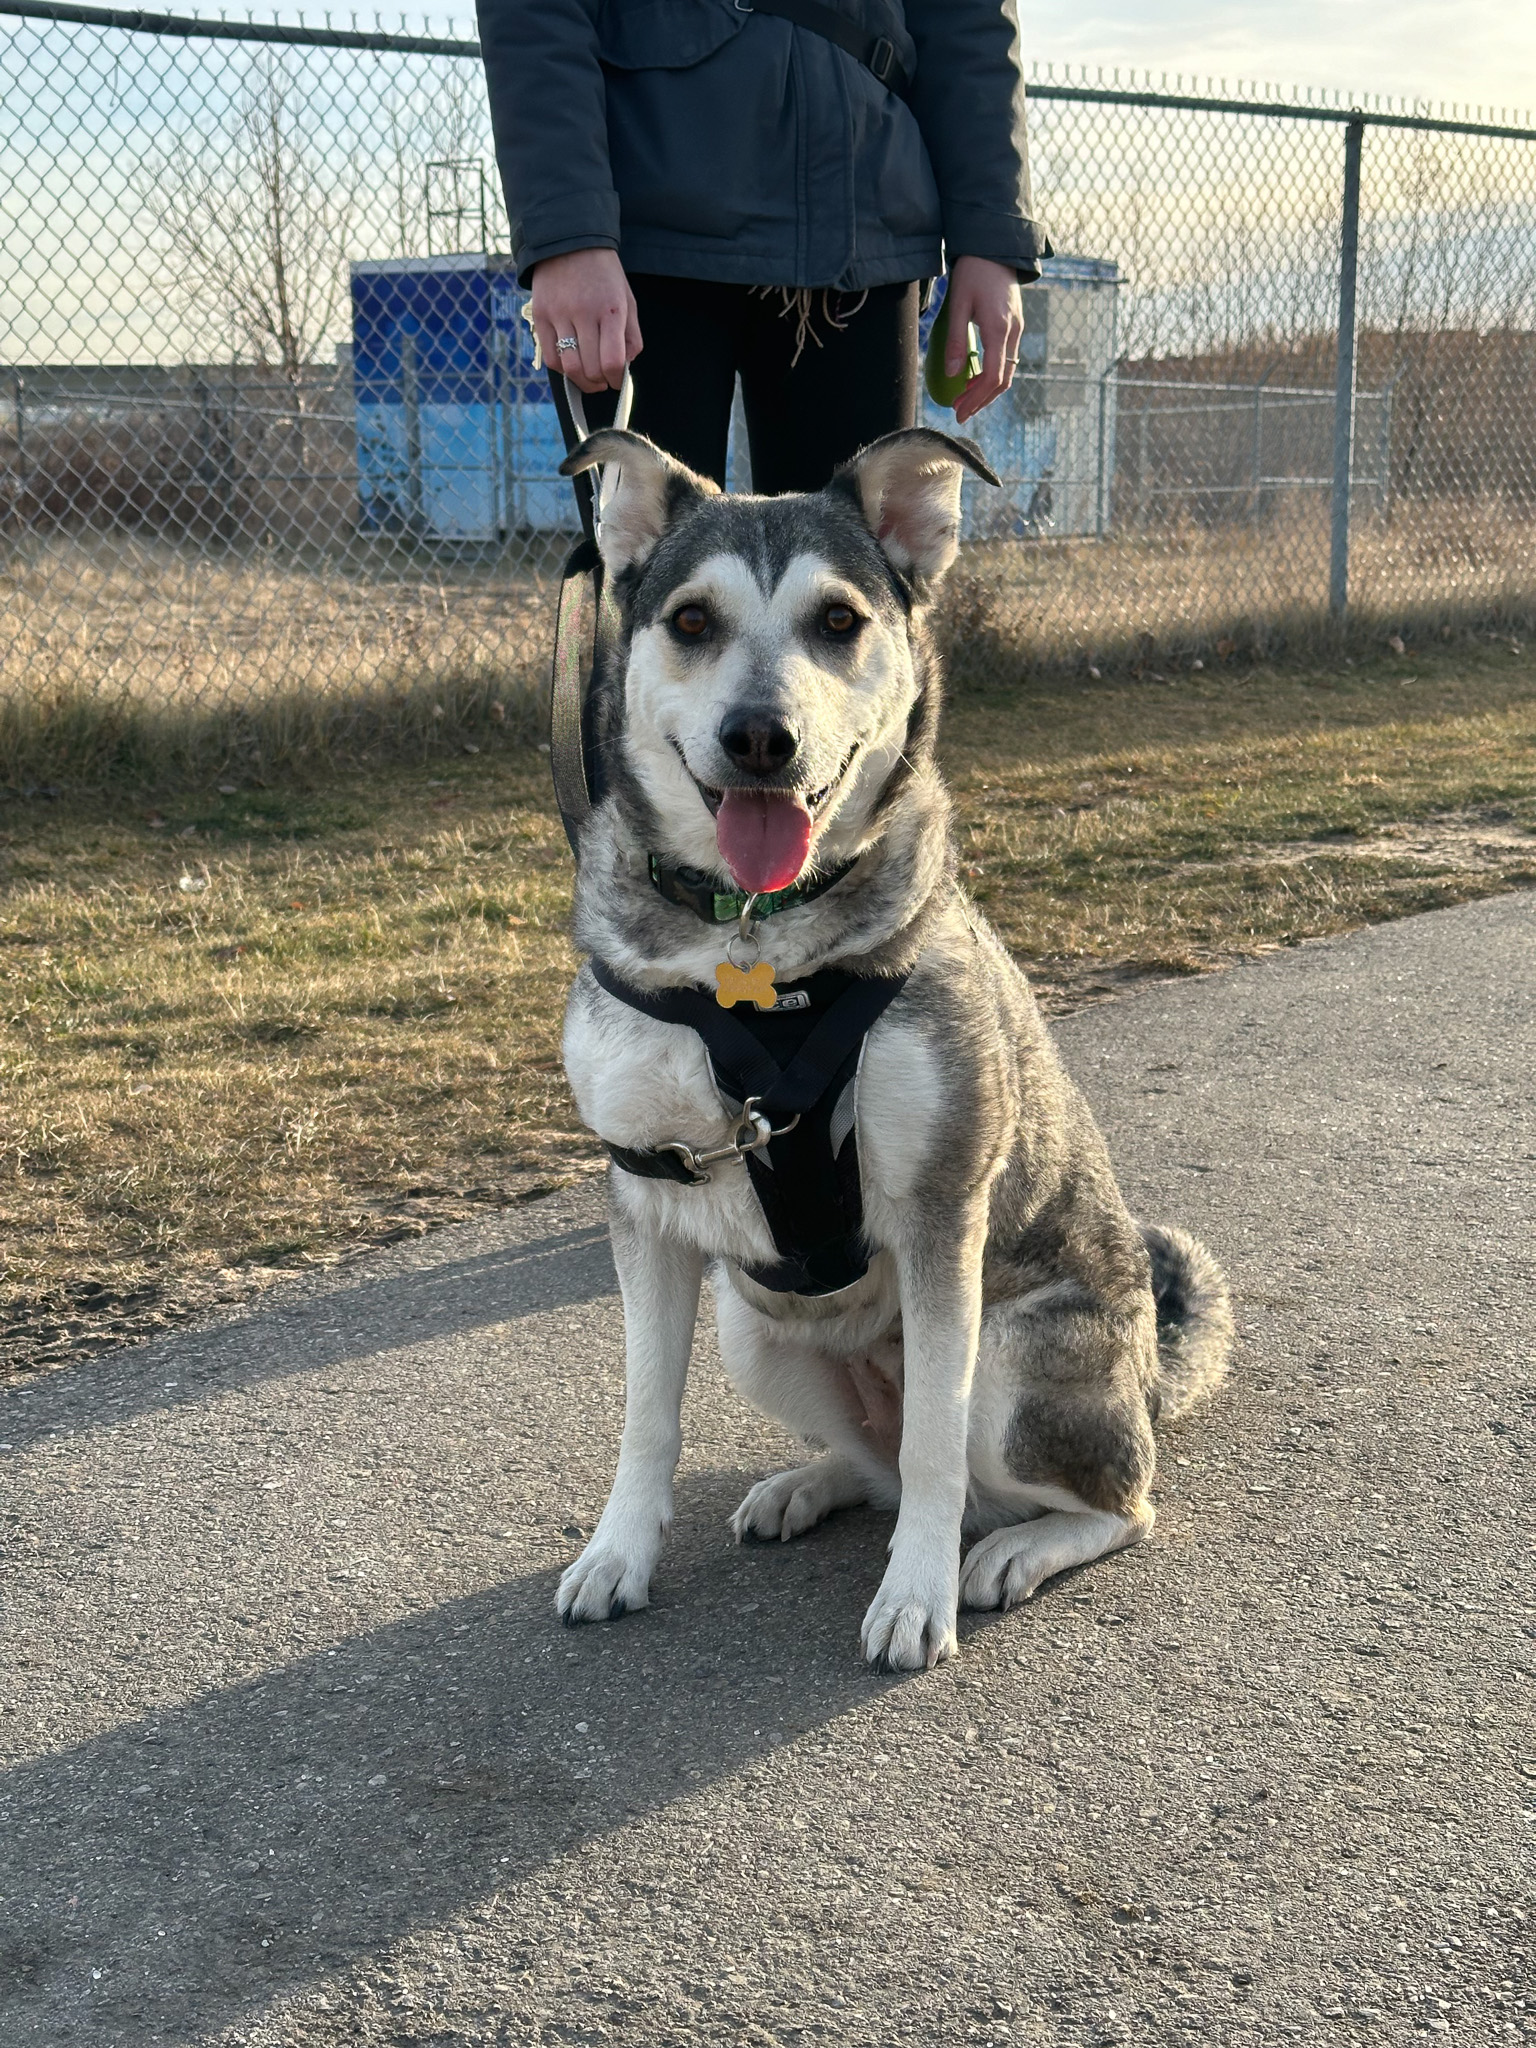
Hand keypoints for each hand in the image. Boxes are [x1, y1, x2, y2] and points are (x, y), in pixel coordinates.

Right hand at [529, 247, 641, 393]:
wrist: (570, 242)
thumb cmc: (604, 275)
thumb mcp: (627, 299)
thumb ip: (631, 335)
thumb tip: (626, 365)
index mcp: (611, 309)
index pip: (612, 360)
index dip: (616, 379)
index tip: (617, 381)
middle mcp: (584, 313)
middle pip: (590, 368)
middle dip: (600, 382)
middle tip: (603, 381)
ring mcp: (560, 314)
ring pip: (569, 367)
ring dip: (581, 381)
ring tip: (589, 379)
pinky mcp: (541, 315)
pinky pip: (550, 356)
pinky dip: (562, 368)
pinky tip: (571, 363)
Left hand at [943, 254, 1023, 425]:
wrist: (994, 247)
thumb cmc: (972, 272)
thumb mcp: (958, 304)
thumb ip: (955, 340)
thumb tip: (952, 374)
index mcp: (999, 328)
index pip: (992, 376)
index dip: (976, 398)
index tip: (959, 410)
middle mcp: (1013, 332)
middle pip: (1002, 380)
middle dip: (981, 399)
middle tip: (959, 411)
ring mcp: (1017, 329)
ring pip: (1007, 371)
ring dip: (987, 389)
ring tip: (965, 398)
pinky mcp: (1015, 325)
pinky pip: (1007, 358)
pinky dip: (993, 374)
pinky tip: (975, 376)